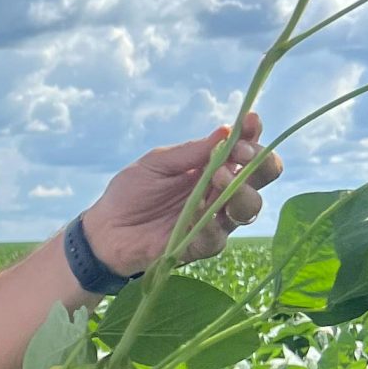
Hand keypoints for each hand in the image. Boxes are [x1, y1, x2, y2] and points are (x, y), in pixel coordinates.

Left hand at [81, 114, 282, 278]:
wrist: (105, 229)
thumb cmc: (131, 192)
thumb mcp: (157, 163)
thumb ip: (191, 152)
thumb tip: (226, 130)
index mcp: (214, 167)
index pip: (247, 151)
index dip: (254, 136)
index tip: (249, 122)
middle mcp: (221, 192)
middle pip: (262, 177)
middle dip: (258, 163)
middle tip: (238, 155)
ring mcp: (214, 220)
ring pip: (248, 208)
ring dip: (239, 190)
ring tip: (218, 177)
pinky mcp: (200, 246)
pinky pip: (218, 237)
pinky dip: (212, 223)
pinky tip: (201, 212)